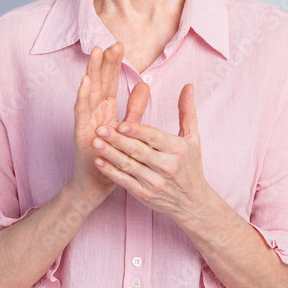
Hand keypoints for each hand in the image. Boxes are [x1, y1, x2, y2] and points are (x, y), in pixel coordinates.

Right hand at [70, 42, 149, 202]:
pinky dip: (82, 95)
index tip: (120, 46)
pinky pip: (81, 111)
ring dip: (92, 71)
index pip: (110, 82)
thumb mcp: (127, 129)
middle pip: (100, 82)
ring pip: (89, 91)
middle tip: (112, 43)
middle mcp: (94, 112)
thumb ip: (135, 108)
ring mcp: (85, 121)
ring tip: (96, 52)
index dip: (114, 64)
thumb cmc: (111, 157)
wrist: (96, 184)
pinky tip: (86, 81)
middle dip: (105, 62)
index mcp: (105, 110)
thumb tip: (145, 84)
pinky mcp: (80, 132)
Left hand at [89, 83, 214, 224]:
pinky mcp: (144, 194)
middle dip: (117, 140)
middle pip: (138, 151)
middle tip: (99, 129)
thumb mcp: (193, 138)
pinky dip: (111, 172)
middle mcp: (166, 166)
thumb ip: (187, 111)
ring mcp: (154, 182)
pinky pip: (124, 181)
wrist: (193, 202)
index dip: (137, 131)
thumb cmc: (191, 165)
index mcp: (177, 149)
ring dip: (110, 154)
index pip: (154, 138)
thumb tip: (188, 85)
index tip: (121, 123)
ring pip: (128, 166)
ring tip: (94, 142)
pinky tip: (99, 161)